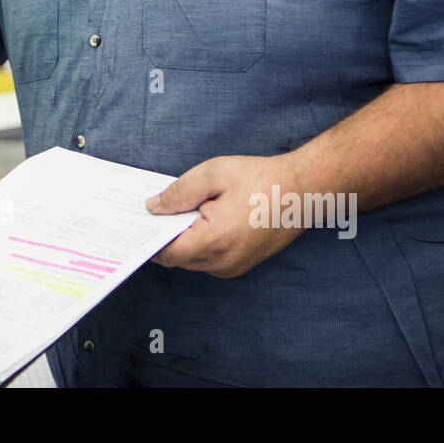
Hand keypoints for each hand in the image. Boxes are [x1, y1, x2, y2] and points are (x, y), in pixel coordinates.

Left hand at [146, 154, 307, 277]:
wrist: (303, 191)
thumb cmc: (261, 179)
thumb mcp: (213, 174)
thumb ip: (179, 193)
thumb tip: (153, 207)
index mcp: (214, 241)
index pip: (166, 252)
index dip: (151, 236)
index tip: (140, 220)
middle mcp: (223, 263)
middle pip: (178, 257)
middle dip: (166, 234)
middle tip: (158, 208)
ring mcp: (233, 268)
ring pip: (192, 260)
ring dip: (185, 238)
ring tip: (187, 209)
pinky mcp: (240, 265)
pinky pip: (209, 259)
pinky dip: (200, 242)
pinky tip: (204, 218)